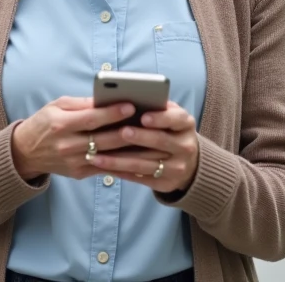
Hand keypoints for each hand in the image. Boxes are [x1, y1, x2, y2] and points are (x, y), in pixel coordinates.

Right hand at [11, 97, 141, 180]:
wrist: (26, 152)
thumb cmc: (44, 122)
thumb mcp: (57, 105)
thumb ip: (82, 103)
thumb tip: (106, 98)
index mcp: (61, 124)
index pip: (91, 119)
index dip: (112, 113)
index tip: (131, 105)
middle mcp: (67, 145)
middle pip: (103, 139)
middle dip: (127, 131)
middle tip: (148, 123)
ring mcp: (73, 162)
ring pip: (108, 156)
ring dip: (130, 149)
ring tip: (149, 139)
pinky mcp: (79, 173)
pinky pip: (105, 168)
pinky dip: (122, 162)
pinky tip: (139, 155)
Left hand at [85, 102, 199, 193]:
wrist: (187, 162)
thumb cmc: (169, 130)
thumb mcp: (169, 116)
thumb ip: (155, 107)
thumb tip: (127, 100)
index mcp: (186, 124)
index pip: (176, 119)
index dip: (160, 118)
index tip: (143, 117)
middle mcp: (185, 146)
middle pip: (160, 141)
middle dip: (139, 137)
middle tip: (121, 132)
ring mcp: (177, 167)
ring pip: (145, 164)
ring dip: (120, 160)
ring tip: (98, 155)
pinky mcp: (165, 184)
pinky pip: (139, 178)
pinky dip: (120, 172)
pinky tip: (103, 166)